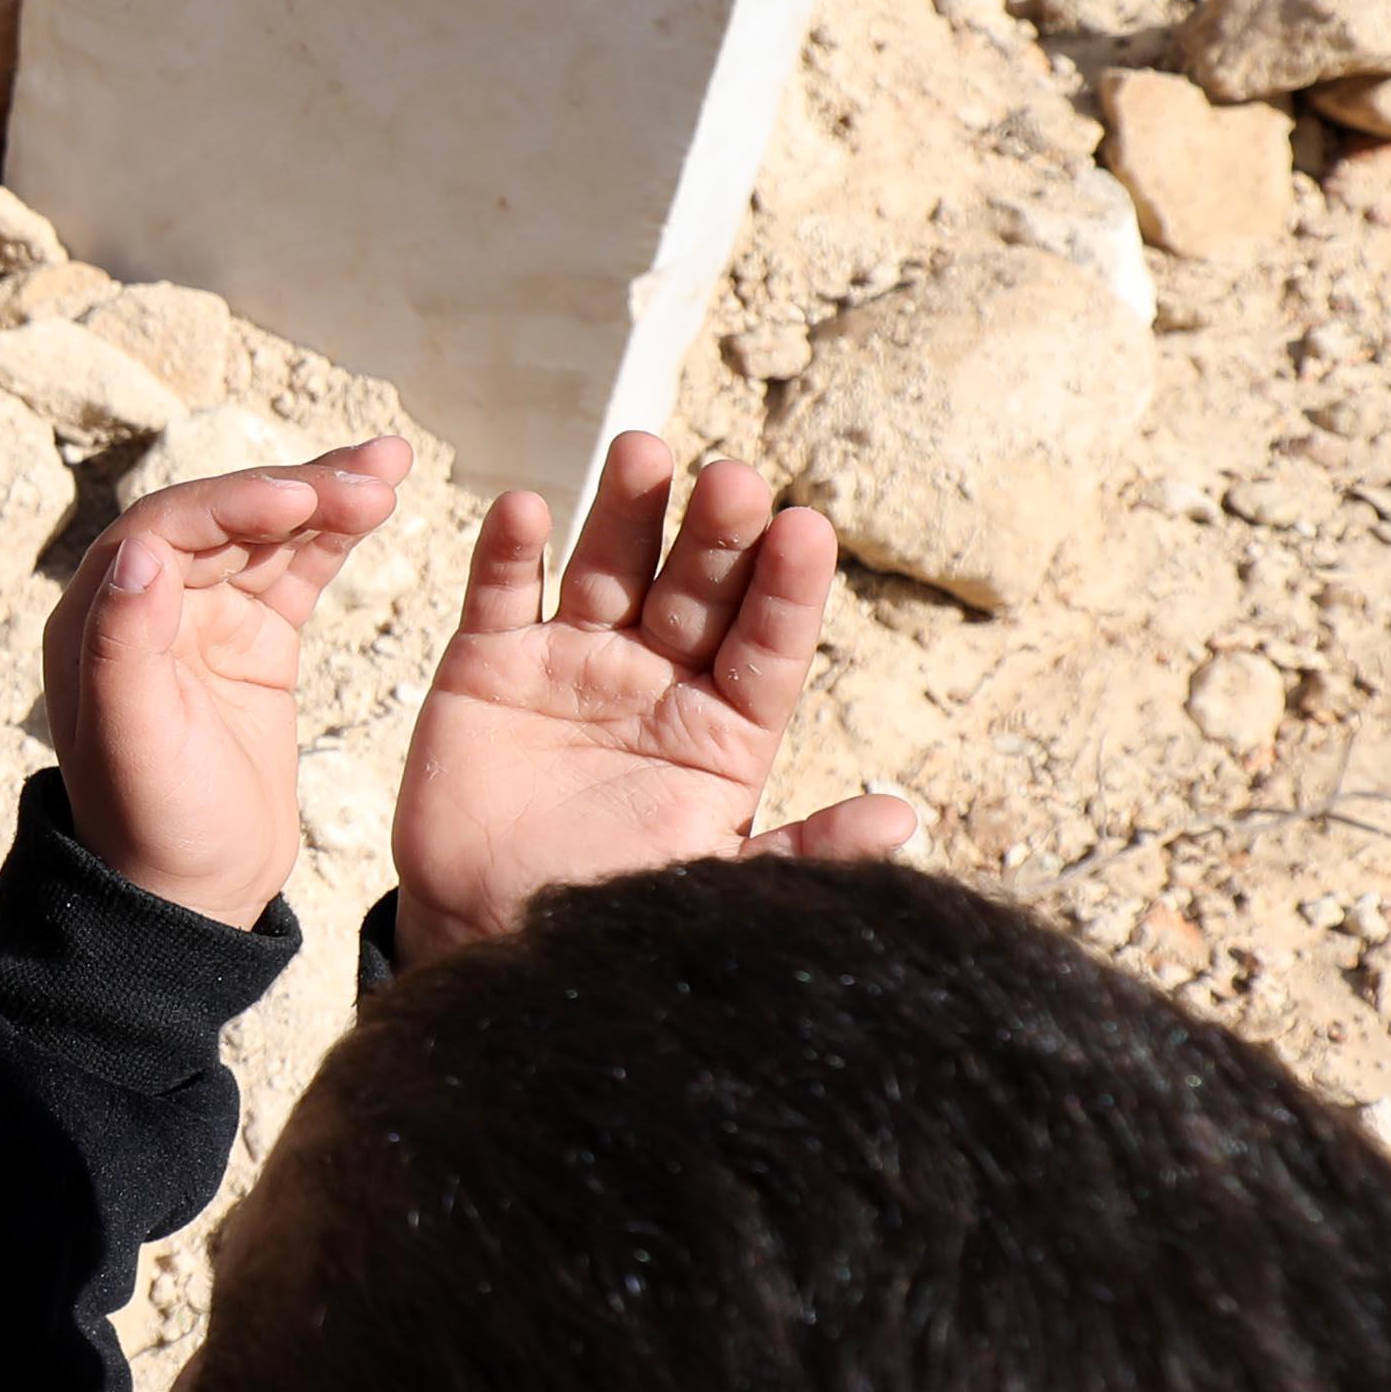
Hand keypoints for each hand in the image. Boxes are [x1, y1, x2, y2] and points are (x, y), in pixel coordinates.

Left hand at [41, 440, 411, 926]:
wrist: (194, 893)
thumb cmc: (152, 824)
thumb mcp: (133, 742)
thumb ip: (124, 645)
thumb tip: (137, 549)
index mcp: (99, 615)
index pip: (167, 529)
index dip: (233, 502)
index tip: (300, 497)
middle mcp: (146, 602)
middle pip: (225, 518)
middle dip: (298, 490)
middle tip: (374, 476)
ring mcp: (204, 616)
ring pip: (267, 534)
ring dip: (327, 498)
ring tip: (391, 469)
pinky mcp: (253, 638)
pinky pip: (296, 570)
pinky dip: (336, 537)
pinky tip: (380, 501)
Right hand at [391, 430, 926, 960]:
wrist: (486, 939)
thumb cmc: (611, 913)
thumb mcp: (714, 887)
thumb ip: (803, 851)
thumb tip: (904, 818)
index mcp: (722, 729)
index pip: (767, 644)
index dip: (786, 590)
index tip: (807, 530)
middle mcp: (656, 679)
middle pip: (694, 589)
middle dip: (715, 534)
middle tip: (734, 480)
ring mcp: (574, 663)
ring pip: (608, 566)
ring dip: (626, 509)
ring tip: (643, 452)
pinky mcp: (492, 664)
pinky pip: (503, 594)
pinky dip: (510, 550)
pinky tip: (528, 509)